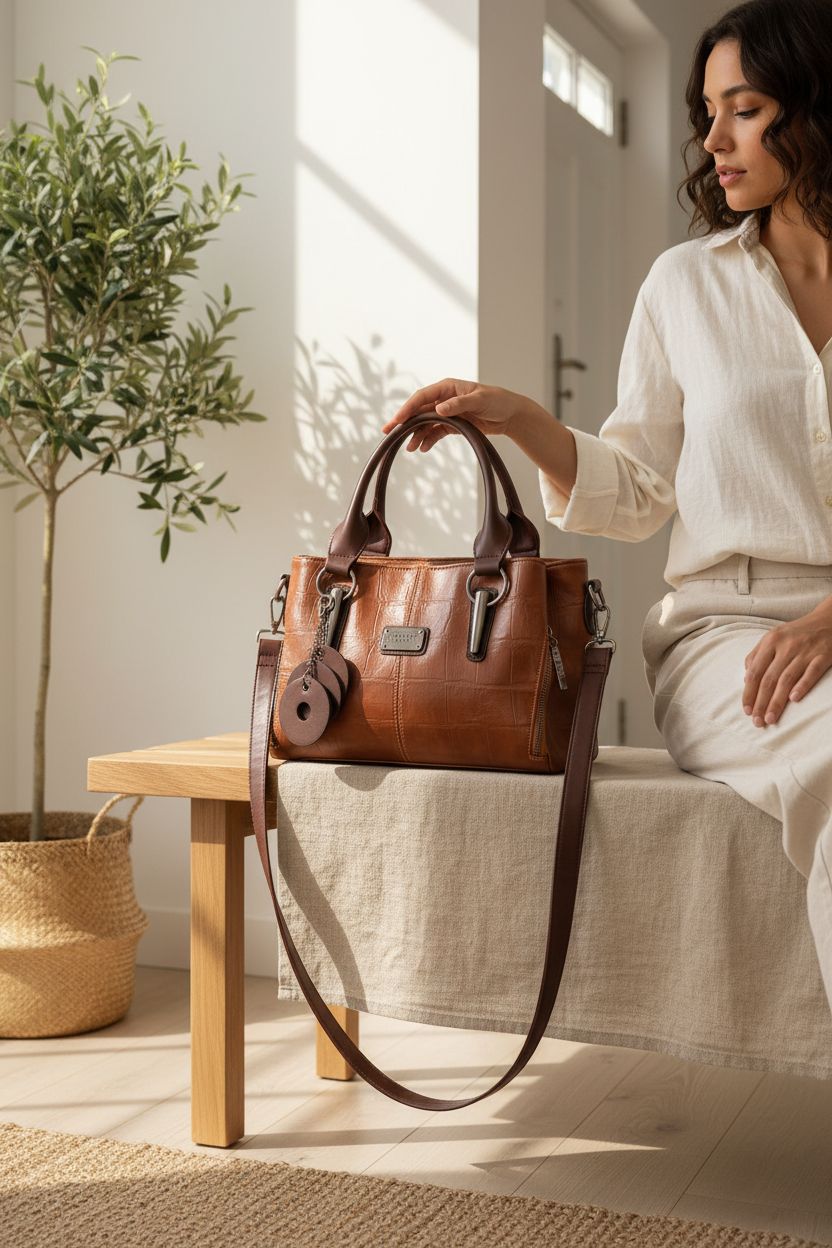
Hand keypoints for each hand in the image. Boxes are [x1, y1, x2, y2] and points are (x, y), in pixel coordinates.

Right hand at [380, 378, 521, 451]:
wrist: (511, 414)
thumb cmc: (497, 401)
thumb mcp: (479, 400)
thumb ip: (459, 404)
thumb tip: (439, 408)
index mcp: (448, 387)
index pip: (422, 396)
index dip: (408, 408)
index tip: (397, 420)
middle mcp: (444, 398)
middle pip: (419, 410)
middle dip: (404, 422)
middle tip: (389, 433)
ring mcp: (447, 412)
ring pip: (426, 423)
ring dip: (416, 434)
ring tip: (409, 448)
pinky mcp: (453, 424)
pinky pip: (436, 432)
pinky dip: (428, 440)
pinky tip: (422, 448)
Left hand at [742, 601, 831, 725]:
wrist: (829, 619)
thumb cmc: (797, 632)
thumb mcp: (774, 636)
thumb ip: (757, 655)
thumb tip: (745, 678)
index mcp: (771, 641)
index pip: (755, 671)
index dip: (748, 692)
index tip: (746, 710)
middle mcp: (786, 646)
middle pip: (769, 679)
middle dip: (760, 702)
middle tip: (757, 721)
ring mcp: (805, 651)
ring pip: (786, 679)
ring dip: (777, 701)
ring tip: (770, 718)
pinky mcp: (823, 656)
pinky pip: (811, 673)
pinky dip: (802, 685)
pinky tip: (794, 699)